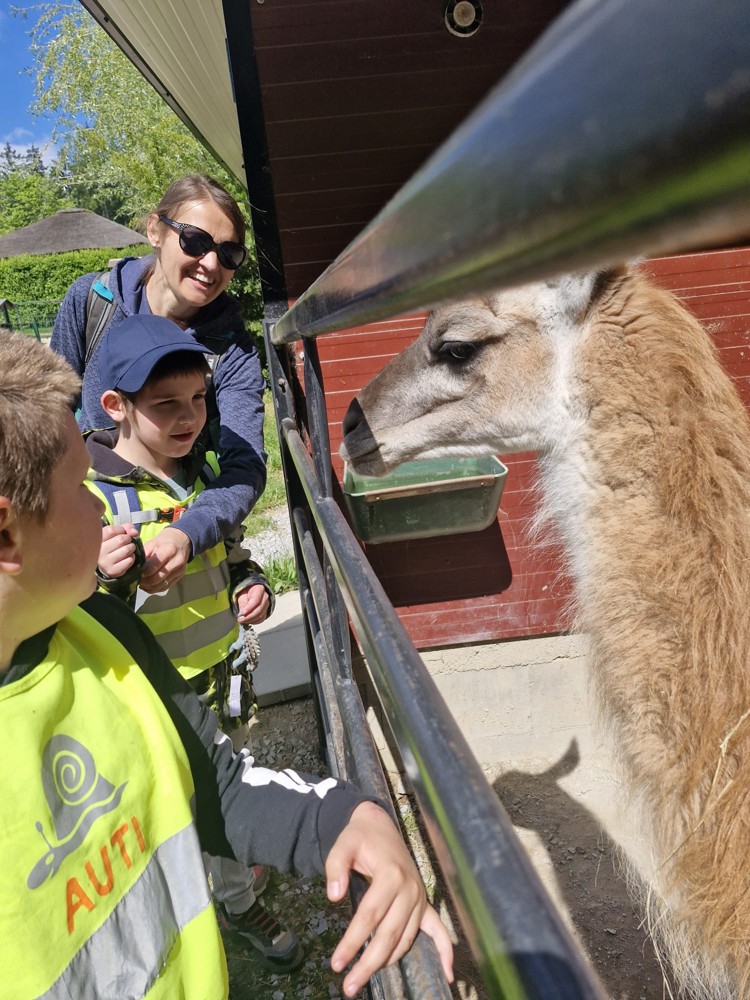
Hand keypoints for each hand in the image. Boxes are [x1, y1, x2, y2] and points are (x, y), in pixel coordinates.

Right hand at [99, 523, 138, 577]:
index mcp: (96, 540)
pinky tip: (126, 558)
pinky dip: (132, 558)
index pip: (111, 530)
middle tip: (126, 542)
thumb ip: (127, 527)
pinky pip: (129, 560)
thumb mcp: (117, 532)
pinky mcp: (112, 571)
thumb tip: (134, 532)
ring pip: (126, 550)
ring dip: (131, 548)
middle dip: (128, 539)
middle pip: (120, 540)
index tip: (121, 533)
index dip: (121, 530)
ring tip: (127, 549)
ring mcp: (104, 562)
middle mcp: (98, 551)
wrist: (107, 564)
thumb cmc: (113, 545)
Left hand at [140, 527, 191, 592]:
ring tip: (141, 584)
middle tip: (136, 580)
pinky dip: (156, 589)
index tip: (135, 573)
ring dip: (149, 587)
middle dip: (144, 582)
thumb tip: (135, 568)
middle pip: (157, 578)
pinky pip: (166, 587)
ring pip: (161, 585)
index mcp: (168, 550)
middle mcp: (176, 562)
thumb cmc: (164, 541)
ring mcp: (180, 570)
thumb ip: (144, 555)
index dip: (142, 573)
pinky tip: (149, 586)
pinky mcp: (180, 576)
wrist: (182, 541)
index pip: (152, 567)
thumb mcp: (152, 543)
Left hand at [236, 583, 269, 623]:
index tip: (242, 613)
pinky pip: (261, 619)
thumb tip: (242, 613)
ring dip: (251, 620)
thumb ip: (242, 603)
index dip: (249, 608)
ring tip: (242, 620)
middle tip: (240, 619)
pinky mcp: (266, 612)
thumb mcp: (242, 595)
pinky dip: (254, 622)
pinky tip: (247, 621)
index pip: (256, 600)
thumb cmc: (246, 593)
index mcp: (259, 589)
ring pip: (261, 615)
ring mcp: (267, 605)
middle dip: (249, 616)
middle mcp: (265, 598)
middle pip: (259, 609)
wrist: (251, 593)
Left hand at [326, 801, 453, 996]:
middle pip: (388, 934)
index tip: (337, 962)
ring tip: (363, 979)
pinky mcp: (424, 903)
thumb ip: (335, 867)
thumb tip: (333, 896)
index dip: (353, 941)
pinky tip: (448, 973)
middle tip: (349, 986)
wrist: (380, 826)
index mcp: (390, 874)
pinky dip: (445, 951)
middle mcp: (410, 889)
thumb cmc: (360, 837)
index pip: (370, 915)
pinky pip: (438, 929)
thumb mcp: (343, 844)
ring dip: (387, 962)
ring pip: (405, 939)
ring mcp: (420, 898)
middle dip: (368, 963)